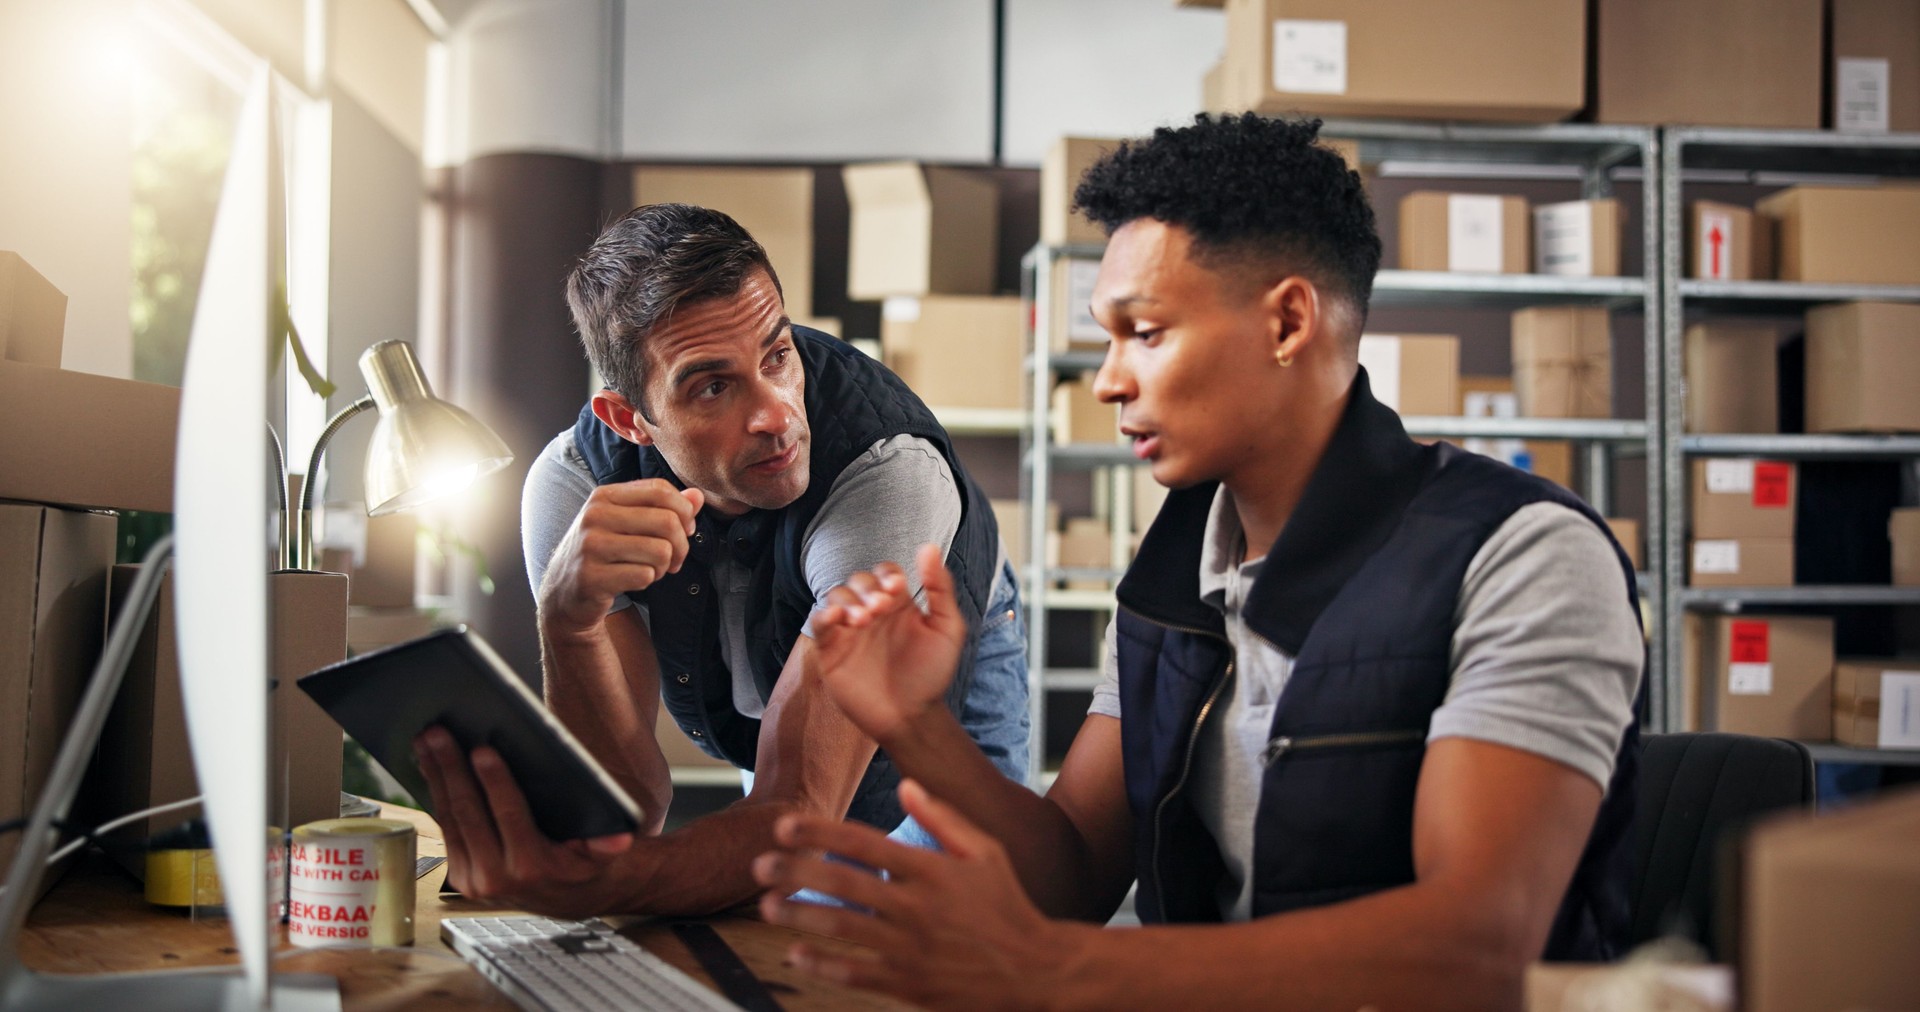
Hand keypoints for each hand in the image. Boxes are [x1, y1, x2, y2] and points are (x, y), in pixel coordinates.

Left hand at [414, 726, 637, 918]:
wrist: (567, 899)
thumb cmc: (584, 865)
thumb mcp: (602, 856)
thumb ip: (609, 846)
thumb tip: (620, 840)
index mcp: (532, 868)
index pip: (509, 816)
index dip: (495, 781)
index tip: (481, 750)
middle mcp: (496, 878)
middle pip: (469, 814)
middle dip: (451, 769)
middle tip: (438, 734)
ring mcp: (472, 879)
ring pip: (449, 819)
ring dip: (436, 776)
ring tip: (426, 741)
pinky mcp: (458, 874)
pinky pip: (445, 828)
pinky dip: (435, 793)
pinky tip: (430, 765)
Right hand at [538, 480, 703, 638]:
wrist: (564, 593)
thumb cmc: (604, 553)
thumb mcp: (628, 523)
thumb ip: (664, 508)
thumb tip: (698, 496)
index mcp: (604, 496)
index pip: (660, 490)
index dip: (684, 511)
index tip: (686, 530)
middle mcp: (594, 515)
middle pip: (667, 521)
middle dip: (681, 545)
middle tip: (674, 559)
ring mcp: (590, 546)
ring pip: (660, 550)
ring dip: (664, 566)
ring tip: (652, 569)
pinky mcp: (592, 577)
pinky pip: (645, 575)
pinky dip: (648, 581)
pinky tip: (634, 580)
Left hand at [752, 780, 1089, 1010]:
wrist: (1036, 970)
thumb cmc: (1009, 906)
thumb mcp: (986, 852)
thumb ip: (944, 818)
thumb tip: (907, 786)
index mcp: (932, 869)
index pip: (864, 842)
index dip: (820, 832)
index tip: (786, 825)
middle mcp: (916, 906)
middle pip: (842, 883)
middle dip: (795, 871)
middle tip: (760, 864)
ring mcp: (911, 947)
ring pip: (842, 928)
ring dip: (799, 915)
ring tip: (767, 906)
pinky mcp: (909, 983)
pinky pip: (857, 973)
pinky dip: (823, 963)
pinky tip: (797, 953)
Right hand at [805, 544, 966, 743]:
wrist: (911, 716)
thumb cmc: (931, 674)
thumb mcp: (946, 629)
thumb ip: (940, 588)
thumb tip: (929, 547)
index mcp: (899, 605)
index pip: (885, 572)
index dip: (887, 574)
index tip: (896, 589)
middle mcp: (872, 613)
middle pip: (858, 579)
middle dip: (867, 587)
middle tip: (879, 608)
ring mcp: (850, 631)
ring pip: (836, 595)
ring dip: (848, 600)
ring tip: (863, 619)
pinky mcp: (831, 650)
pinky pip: (818, 622)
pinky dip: (824, 615)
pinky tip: (839, 619)